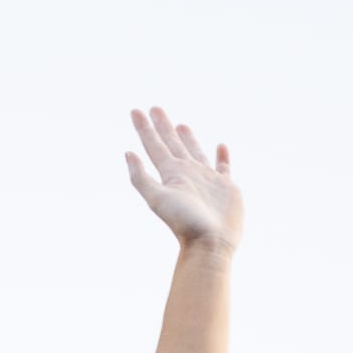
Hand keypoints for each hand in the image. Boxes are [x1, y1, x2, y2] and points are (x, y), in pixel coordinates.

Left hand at [125, 107, 242, 251]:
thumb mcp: (157, 198)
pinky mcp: (226, 187)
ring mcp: (206, 180)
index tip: (136, 111)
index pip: (154, 146)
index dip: (144, 129)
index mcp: (170, 174)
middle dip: (163, 126)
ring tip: (181, 125)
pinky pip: (224, 166)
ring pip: (195, 152)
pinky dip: (222, 156)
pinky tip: (220, 146)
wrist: (210, 243)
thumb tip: (127, 153)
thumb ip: (140, 177)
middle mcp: (187, 174)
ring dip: (188, 138)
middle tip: (155, 108)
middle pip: (172, 144)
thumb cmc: (184, 223)